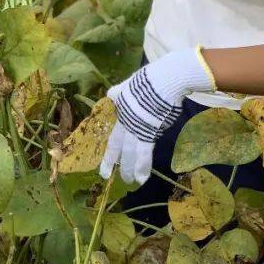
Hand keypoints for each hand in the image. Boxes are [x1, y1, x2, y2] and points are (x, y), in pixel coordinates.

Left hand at [100, 48, 214, 184]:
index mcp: (119, 115)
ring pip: (130, 154)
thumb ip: (118, 93)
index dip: (107, 152)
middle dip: (116, 164)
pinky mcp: (149, 133)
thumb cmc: (145, 82)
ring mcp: (136, 130)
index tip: (103, 166)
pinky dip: (143, 167)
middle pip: (118, 148)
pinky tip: (142, 179)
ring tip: (129, 181)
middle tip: (109, 177)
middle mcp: (125, 125)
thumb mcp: (125, 85)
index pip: (111, 138)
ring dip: (129, 169)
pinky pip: (145, 154)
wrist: (160, 82)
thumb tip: (111, 94)